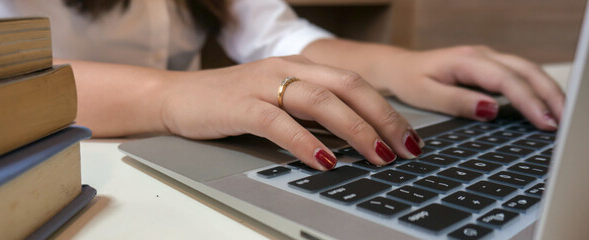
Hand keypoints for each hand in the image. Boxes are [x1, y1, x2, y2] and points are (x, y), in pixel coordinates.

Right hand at [160, 55, 423, 170]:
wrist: (178, 97)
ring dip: (355, 130)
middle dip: (383, 119)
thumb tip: (356, 140)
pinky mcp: (240, 105)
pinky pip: (279, 123)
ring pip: (320, 101)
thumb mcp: (279, 101)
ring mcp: (263, 84)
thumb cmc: (232, 103)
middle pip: (348, 88)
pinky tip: (324, 160)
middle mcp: (288, 69)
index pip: (356, 84)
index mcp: (302, 67)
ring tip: (376, 156)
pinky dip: (305, 142)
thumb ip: (313, 113)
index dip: (388, 111)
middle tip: (406, 150)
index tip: (410, 139)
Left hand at [378, 45, 563, 130]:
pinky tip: (548, 106)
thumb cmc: (410, 81)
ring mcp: (489, 58)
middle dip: (550, 95)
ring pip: (529, 70)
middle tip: (566, 122)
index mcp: (466, 60)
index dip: (529, 101)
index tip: (545, 121)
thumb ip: (457, 102)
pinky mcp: (491, 66)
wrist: (399, 67)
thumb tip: (490, 109)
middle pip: (527, 71)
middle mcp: (482, 55)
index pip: (506, 79)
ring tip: (565, 116)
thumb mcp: (425, 96)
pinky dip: (539, 89)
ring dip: (549, 91)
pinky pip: (522, 74)